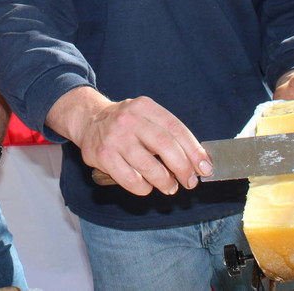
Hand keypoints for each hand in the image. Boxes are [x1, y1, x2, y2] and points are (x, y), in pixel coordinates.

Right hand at [50, 89, 207, 196]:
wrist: (88, 120)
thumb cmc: (125, 123)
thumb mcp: (146, 116)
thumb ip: (168, 133)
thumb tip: (197, 159)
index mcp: (144, 106)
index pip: (176, 128)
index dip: (194, 150)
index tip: (204, 167)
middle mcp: (129, 119)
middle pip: (165, 146)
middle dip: (183, 168)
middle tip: (190, 181)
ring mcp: (114, 137)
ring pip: (148, 166)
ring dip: (165, 182)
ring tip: (170, 187)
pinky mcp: (102, 156)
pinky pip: (130, 179)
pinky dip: (144, 188)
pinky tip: (147, 186)